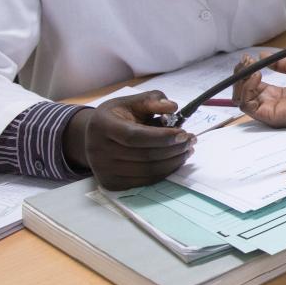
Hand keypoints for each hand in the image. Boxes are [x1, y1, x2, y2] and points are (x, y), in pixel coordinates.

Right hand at [64, 91, 193, 190]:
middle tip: (191, 140)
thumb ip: (153, 100)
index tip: (184, 133)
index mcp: (102, 125)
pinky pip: (145, 181)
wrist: (94, 136)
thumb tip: (172, 107)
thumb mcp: (133, 102)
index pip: (134, 136)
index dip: (162, 137)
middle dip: (174, 149)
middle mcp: (98, 150)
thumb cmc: (119, 116)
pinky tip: (175, 161)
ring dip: (173, 162)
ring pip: (147, 171)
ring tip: (188, 150)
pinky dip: (165, 172)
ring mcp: (103, 170)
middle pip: (144, 155)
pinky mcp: (111, 183)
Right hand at [233, 54, 285, 126]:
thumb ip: (279, 63)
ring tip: (253, 68)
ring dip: (241, 81)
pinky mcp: (269, 116)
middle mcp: (270, 103)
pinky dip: (247, 88)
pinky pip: (247, 105)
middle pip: (243, 92)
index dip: (247, 71)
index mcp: (277, 93)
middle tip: (247, 61)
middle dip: (240, 74)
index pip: (252, 85)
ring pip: (241, 99)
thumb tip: (263, 55)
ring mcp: (269, 110)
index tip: (248, 58)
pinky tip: (257, 75)